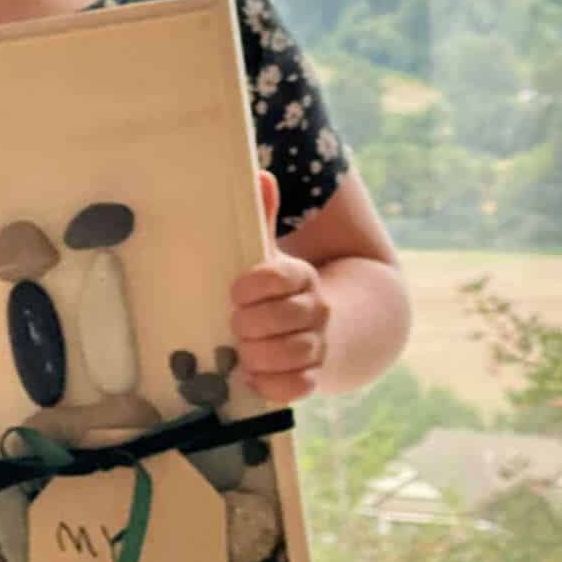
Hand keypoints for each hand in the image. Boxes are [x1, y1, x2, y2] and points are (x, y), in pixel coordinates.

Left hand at [229, 172, 329, 403]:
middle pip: (282, 318)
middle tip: (233, 323)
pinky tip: (253, 376)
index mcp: (301, 276)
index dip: (251, 287)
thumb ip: (262, 217)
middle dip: (248, 324)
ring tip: (241, 350)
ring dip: (257, 355)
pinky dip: (271, 385)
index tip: (234, 292)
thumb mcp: (269, 253)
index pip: (278, 278)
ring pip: (290, 354)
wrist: (327, 327)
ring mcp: (319, 345)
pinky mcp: (315, 377)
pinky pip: (297, 387)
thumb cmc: (278, 288)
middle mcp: (316, 310)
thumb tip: (260, 174)